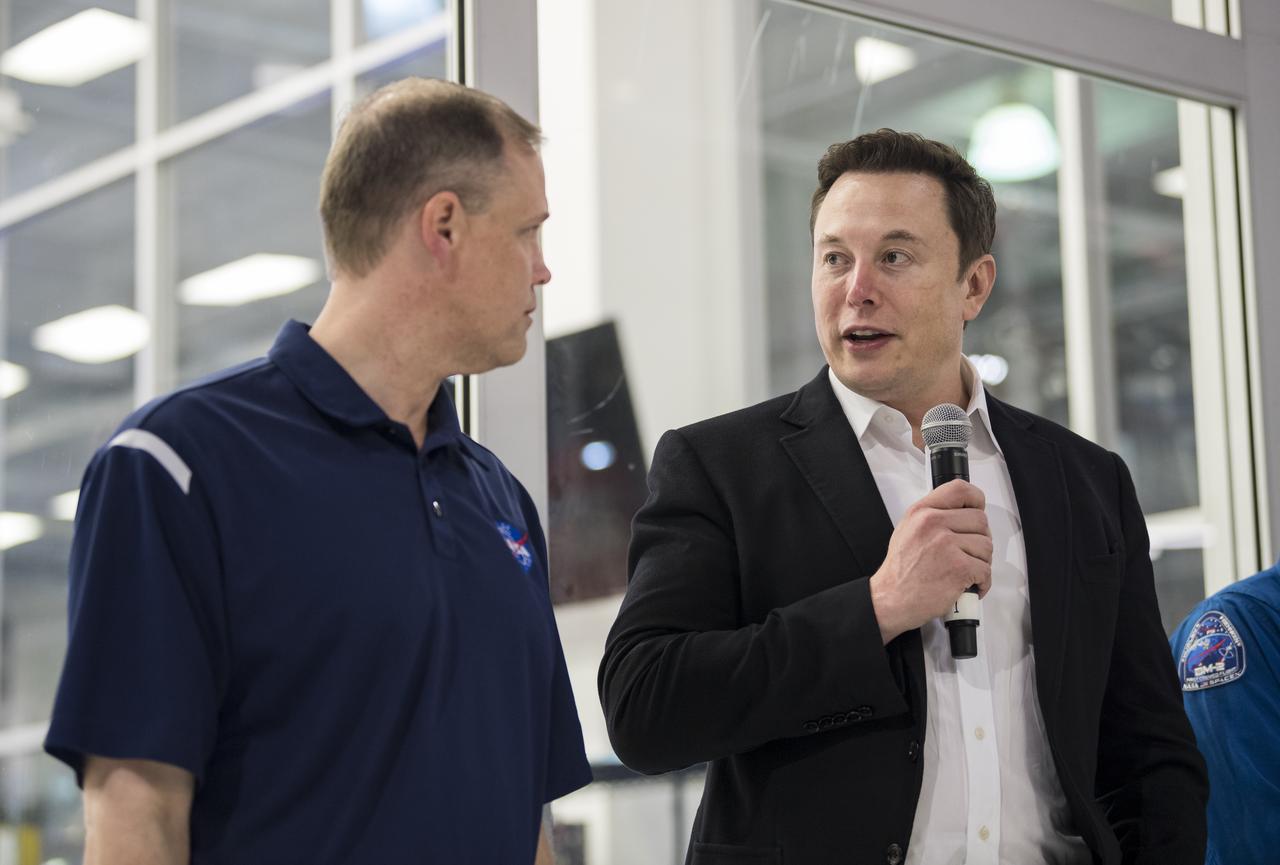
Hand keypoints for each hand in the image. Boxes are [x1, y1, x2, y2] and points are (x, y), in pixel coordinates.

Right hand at [868, 479, 992, 643]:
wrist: (891, 599)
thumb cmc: (900, 570)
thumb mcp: (907, 529)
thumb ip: (932, 516)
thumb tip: (961, 513)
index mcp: (922, 512)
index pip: (960, 490)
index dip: (976, 500)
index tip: (977, 510)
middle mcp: (933, 524)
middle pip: (980, 520)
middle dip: (980, 539)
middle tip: (970, 552)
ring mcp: (947, 545)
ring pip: (986, 546)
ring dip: (981, 562)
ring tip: (966, 571)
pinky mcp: (958, 568)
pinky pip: (986, 570)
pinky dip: (982, 582)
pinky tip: (969, 585)